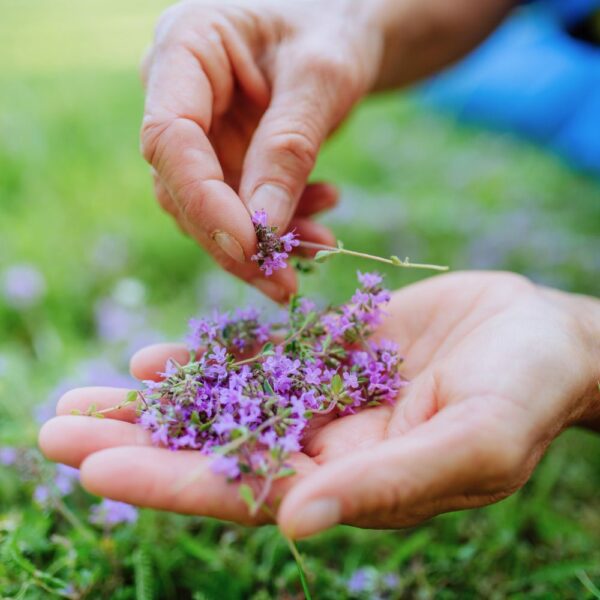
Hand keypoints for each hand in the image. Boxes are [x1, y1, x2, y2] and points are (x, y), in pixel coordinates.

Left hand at [38, 272, 599, 536]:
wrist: (543, 339)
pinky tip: (152, 359)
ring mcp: (324, 399)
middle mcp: (327, 447)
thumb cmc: (524, 394)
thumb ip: (388, 484)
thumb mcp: (471, 442)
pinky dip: (204, 361)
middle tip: (57, 430)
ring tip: (86, 396)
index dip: (169, 480)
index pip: (244, 491)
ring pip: (223, 404)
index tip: (97, 467)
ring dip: (156, 403)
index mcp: (354, 482)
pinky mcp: (330, 355)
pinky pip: (254, 361)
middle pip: (215, 450)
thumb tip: (293, 524)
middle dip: (137, 443)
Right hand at [141, 0, 382, 300]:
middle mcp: (179, 94)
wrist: (347, 29)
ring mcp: (200, 132)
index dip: (203, 201)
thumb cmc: (335, 29)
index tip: (249, 248)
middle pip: (183, 186)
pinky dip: (281, 226)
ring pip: (211, 210)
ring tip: (321, 246)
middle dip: (235, 242)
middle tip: (284, 281)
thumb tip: (261, 230)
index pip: (170, 138)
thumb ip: (288, 149)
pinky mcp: (225, 159)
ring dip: (263, 243)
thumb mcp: (322, 78)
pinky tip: (322, 216)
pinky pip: (241, 210)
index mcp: (186, 48)